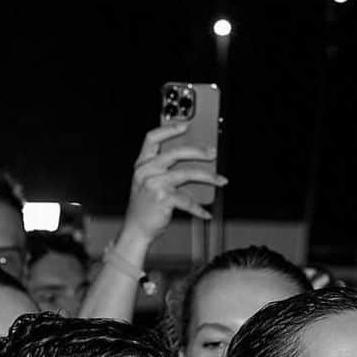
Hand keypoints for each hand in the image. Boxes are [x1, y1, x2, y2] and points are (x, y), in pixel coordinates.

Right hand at [119, 124, 226, 251]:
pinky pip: (187, 199)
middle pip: (175, 153)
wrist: (136, 231)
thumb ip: (164, 171)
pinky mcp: (163, 198)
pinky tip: (206, 212)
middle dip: (198, 151)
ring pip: (186, 173)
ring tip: (220, 180)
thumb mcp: (149, 184)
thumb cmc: (144, 209)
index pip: (152, 138)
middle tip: (213, 153)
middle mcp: (146, 172)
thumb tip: (193, 161)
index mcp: (142, 165)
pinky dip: (199, 208)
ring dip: (208, 176)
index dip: (169, 129)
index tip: (186, 125)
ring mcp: (154, 184)